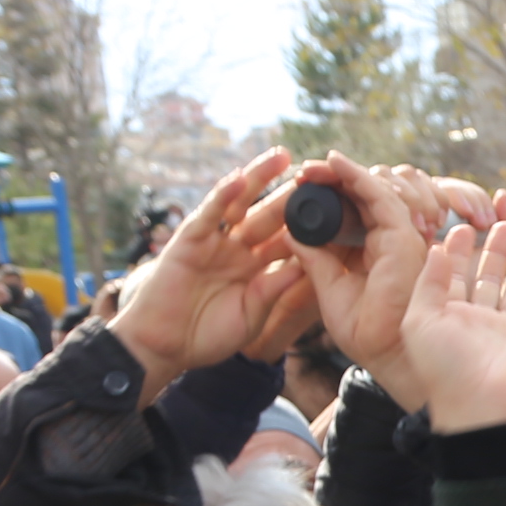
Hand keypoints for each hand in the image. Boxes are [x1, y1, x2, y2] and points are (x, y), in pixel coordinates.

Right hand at [114, 148, 305, 399]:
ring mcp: (213, 242)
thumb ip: (273, 289)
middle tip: (319, 171)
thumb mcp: (251, 314)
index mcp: (256, 267)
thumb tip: (305, 265)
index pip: (288, 239)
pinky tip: (241, 178)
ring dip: (260, 179)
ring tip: (283, 157)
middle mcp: (237, 249)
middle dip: (292, 194)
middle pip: (269, 215)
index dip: (312, 225)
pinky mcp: (188, 241)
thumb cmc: (207, 337)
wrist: (165, 349)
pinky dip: (223, 196)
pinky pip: (208, 214)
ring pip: (241, 203)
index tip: (339, 208)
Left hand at [286, 156, 449, 403]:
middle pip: (370, 194)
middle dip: (339, 176)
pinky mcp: (405, 239)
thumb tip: (291, 232)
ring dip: (347, 172)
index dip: (333, 191)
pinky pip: (382, 197)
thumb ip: (315, 259)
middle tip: (307, 169)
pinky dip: (359, 177)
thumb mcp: (329, 287)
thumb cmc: (364, 331)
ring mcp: (403, 239)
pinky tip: (337, 164)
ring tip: (317, 164)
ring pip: (381, 189)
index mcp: (375, 253)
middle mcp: (392, 242)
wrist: (384, 354)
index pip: (357, 210)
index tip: (304, 182)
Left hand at [398, 223, 505, 432]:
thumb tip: (437, 248)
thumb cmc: (444, 369)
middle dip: (495, 250)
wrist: (480, 409)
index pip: (454, 276)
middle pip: (488, 277)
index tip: (464, 226)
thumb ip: (428, 283)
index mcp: (448, 317)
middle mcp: (480, 322)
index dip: (459, 251)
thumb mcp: (419, 321)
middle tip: (503, 221)